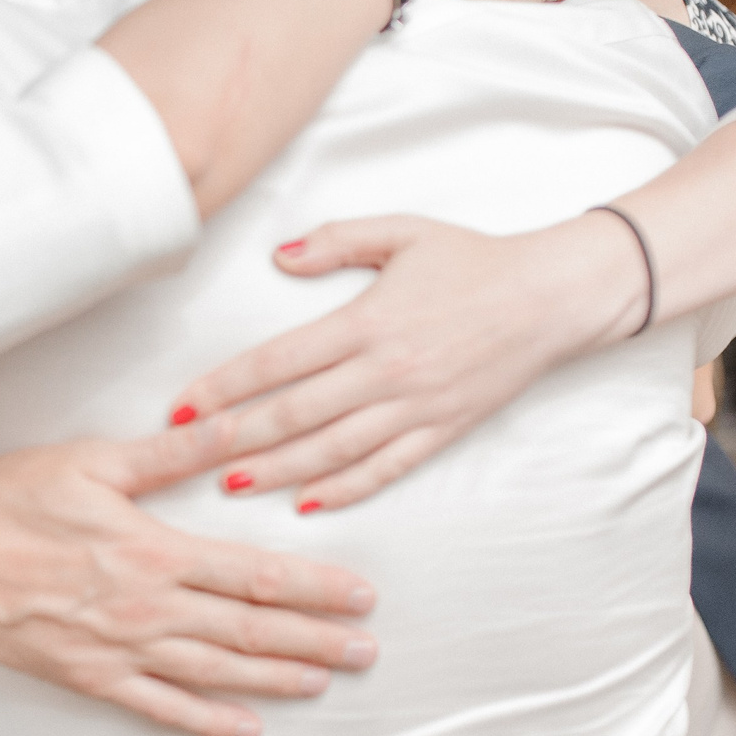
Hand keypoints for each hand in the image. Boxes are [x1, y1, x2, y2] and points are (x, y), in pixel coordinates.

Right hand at [0, 418, 377, 735]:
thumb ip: (173, 452)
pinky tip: (246, 728)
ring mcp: (121, 650)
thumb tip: (236, 426)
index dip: (314, 588)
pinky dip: (206, 721)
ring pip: (216, 672)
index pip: (255, 574)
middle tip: (367, 650)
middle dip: (315, 640)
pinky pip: (160, 706)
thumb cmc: (13, 500)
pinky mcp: (91, 676)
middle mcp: (148, 608)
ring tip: (326, 681)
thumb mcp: (95, 462)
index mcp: (155, 551)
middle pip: (249, 631)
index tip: (360, 596)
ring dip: (276, 678)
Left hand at [164, 214, 645, 511]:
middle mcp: (387, 371)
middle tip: (184, 459)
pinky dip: (344, 490)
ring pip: (332, 450)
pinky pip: (385, 469)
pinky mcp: (442, 430)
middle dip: (234, 439)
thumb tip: (280, 255)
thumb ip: (337, 239)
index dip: (224, 387)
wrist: (552, 296)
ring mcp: (416, 407)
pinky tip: (306, 504)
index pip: (278, 362)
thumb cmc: (473, 260)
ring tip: (229, 484)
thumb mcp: (403, 230)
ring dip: (276, 471)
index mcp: (368, 321)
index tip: (183, 407)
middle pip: (294, 414)